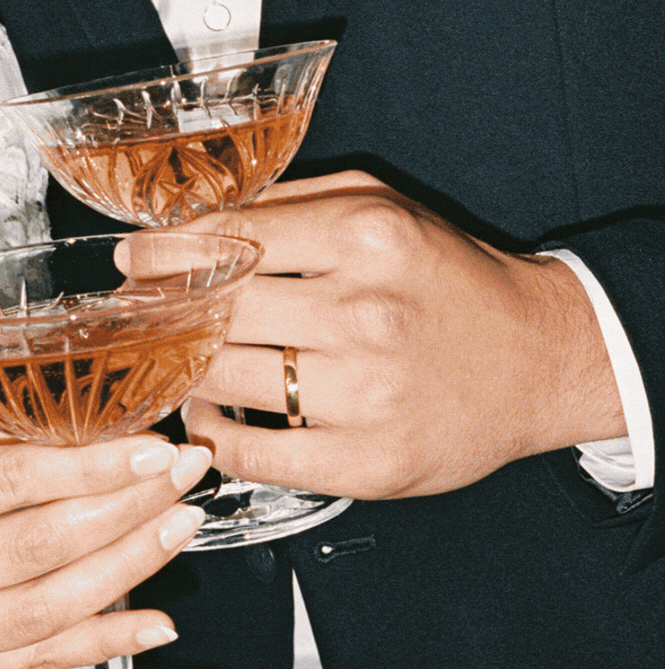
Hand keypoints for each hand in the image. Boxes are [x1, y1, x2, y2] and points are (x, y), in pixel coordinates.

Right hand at [0, 413, 211, 668]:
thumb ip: (3, 431)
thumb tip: (105, 414)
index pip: (6, 481)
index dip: (91, 466)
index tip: (155, 448)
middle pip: (35, 548)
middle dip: (126, 509)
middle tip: (184, 479)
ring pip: (46, 611)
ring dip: (129, 568)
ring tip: (181, 527)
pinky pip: (40, 664)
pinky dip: (108, 642)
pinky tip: (158, 620)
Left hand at [177, 171, 624, 498]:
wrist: (536, 359)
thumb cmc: (449, 280)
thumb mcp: (383, 209)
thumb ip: (291, 207)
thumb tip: (192, 223)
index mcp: (366, 237)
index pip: (228, 240)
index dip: (162, 254)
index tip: (132, 262)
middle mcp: (365, 312)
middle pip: (217, 313)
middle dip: (163, 317)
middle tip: (143, 320)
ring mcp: (366, 393)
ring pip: (224, 382)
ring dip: (186, 377)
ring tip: (180, 368)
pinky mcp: (367, 461)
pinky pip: (254, 453)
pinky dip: (215, 438)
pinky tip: (210, 422)